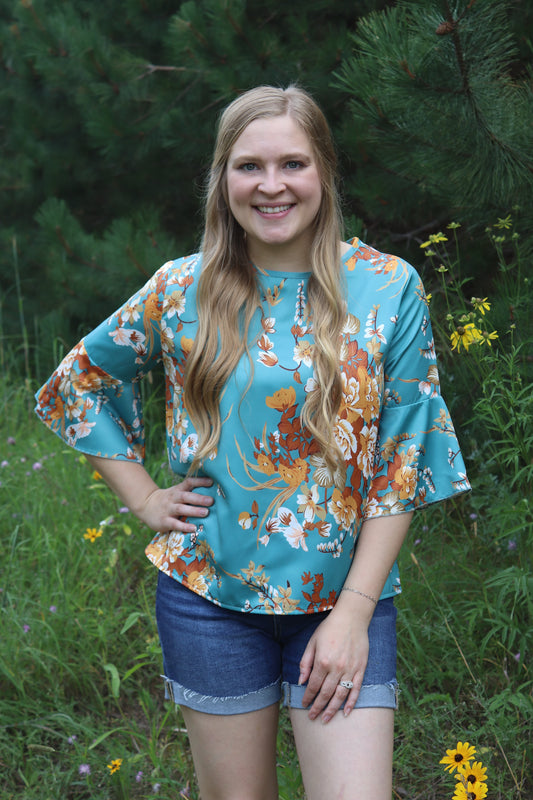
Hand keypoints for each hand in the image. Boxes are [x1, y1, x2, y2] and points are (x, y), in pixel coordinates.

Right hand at [134, 476, 213, 532]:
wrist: (146, 505)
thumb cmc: (168, 500)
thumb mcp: (176, 492)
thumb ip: (190, 492)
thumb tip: (211, 492)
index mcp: (178, 490)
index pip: (189, 482)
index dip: (200, 481)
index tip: (211, 481)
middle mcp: (173, 498)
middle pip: (186, 496)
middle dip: (199, 498)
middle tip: (211, 501)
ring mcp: (168, 509)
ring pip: (181, 509)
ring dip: (194, 511)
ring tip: (205, 513)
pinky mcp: (164, 521)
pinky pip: (175, 524)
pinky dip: (184, 526)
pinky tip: (193, 528)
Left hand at [299, 604, 369, 723]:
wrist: (352, 618)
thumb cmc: (329, 628)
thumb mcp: (312, 642)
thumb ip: (305, 662)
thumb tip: (301, 681)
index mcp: (322, 661)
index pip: (313, 685)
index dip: (308, 697)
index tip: (304, 704)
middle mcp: (336, 668)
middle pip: (326, 693)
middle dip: (318, 707)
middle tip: (312, 717)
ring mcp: (350, 669)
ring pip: (340, 695)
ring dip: (332, 709)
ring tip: (326, 719)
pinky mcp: (361, 668)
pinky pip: (356, 689)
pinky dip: (351, 702)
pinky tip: (346, 712)